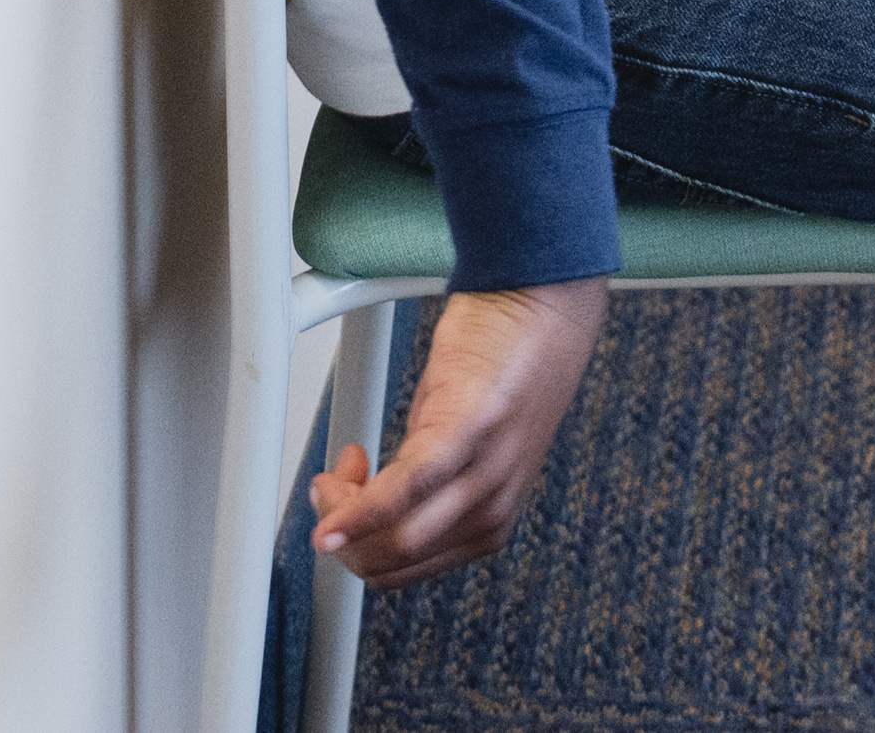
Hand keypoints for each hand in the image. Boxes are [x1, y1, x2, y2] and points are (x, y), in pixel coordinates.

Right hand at [309, 277, 608, 588]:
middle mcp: (494, 506)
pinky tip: (329, 497)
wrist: (546, 304)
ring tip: (333, 473)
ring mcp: (487, 471)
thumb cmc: (503, 367)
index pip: (404, 570)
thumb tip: (365, 501)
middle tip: (328, 488)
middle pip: (394, 562)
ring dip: (341, 511)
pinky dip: (360, 505)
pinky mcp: (470, 428)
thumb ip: (426, 483)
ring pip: (397, 537)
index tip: (340, 504)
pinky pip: (407, 486)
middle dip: (342, 536)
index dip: (355, 547)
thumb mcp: (466, 447)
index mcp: (491, 518)